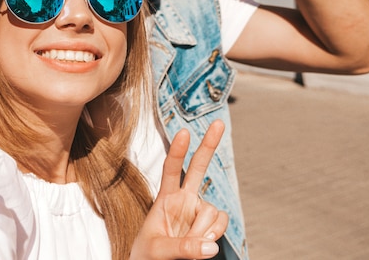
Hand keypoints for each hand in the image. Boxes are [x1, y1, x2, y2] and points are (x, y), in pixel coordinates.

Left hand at [130, 120, 228, 259]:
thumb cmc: (147, 256)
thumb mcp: (157, 250)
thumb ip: (182, 248)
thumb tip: (211, 246)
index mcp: (165, 198)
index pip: (171, 170)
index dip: (177, 152)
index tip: (183, 132)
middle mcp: (183, 199)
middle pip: (198, 167)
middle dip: (209, 145)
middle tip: (218, 121)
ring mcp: (198, 211)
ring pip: (211, 211)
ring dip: (202, 230)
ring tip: (187, 244)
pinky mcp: (210, 225)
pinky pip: (220, 223)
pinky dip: (213, 234)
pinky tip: (202, 244)